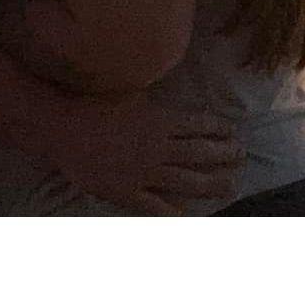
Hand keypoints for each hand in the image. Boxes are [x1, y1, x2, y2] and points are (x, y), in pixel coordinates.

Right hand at [45, 96, 243, 214]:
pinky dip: (174, 213)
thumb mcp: (131, 90)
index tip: (233, 133)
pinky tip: (189, 216)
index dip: (219, 130)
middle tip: (241, 156)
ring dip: (213, 183)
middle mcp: (158, 148)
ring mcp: (144, 173)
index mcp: (160, 120)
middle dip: (225, 155)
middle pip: (201, 153)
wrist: (63, 128)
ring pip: (188, 181)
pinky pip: (156, 207)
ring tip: (231, 185)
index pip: (199, 125)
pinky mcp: (127, 192)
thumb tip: (174, 89)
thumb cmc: (94, 104)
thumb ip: (155, 96)